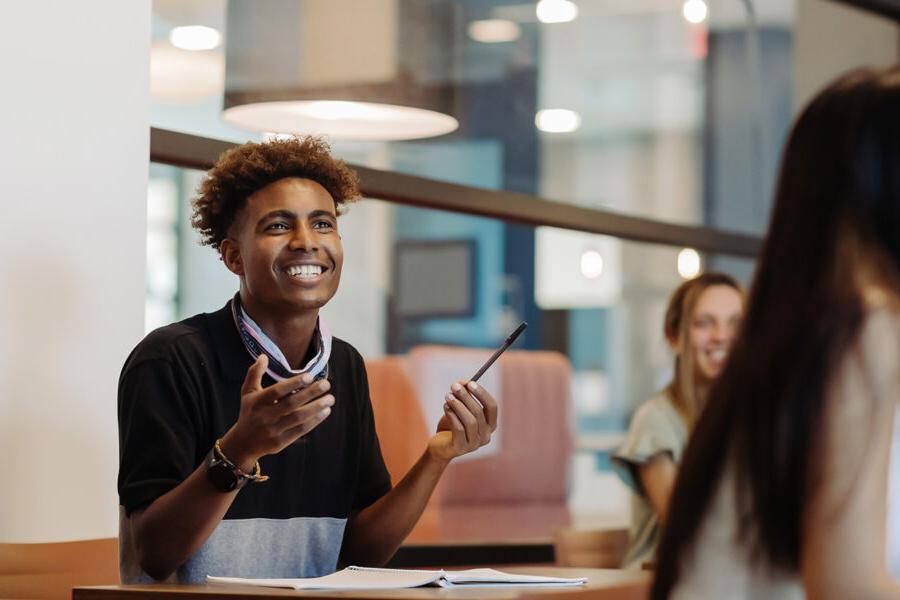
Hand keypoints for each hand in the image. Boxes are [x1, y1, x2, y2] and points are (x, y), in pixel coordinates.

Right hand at [219, 355, 333, 469]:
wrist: (243, 443)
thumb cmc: (249, 412)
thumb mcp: (247, 392)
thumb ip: (254, 373)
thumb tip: (264, 356)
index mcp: (257, 402)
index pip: (276, 392)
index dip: (293, 384)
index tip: (309, 376)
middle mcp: (265, 416)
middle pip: (290, 404)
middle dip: (310, 394)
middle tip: (326, 384)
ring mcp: (273, 430)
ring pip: (298, 418)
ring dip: (316, 408)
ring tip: (330, 399)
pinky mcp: (280, 442)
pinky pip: (300, 430)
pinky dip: (314, 421)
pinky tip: (325, 412)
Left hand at [427, 380, 497, 462]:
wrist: (439, 446)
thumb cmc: (452, 425)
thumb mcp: (458, 408)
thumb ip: (463, 395)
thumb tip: (462, 382)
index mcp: (490, 425)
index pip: (492, 407)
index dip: (482, 394)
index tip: (470, 383)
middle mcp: (486, 436)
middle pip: (479, 412)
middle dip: (466, 396)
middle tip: (454, 386)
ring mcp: (474, 444)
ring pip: (470, 421)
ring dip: (458, 405)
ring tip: (447, 396)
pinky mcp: (461, 448)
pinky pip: (459, 429)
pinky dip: (452, 415)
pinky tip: (445, 407)